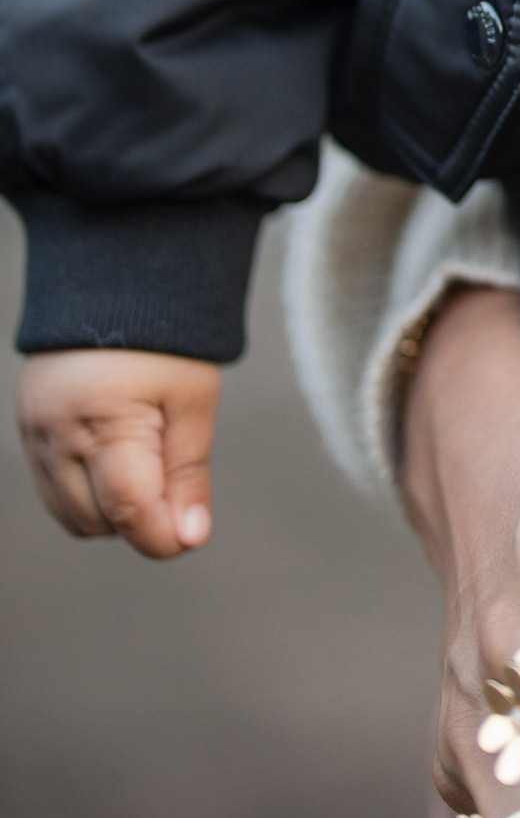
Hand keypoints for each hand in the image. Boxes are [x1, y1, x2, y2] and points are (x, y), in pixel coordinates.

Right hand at [16, 347, 218, 557]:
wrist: (117, 279)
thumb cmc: (167, 338)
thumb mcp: (194, 398)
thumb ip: (188, 472)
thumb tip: (188, 538)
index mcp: (106, 421)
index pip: (128, 509)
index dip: (161, 536)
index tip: (190, 537)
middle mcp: (59, 434)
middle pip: (96, 519)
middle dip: (139, 519)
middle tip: (174, 485)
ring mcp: (36, 433)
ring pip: (70, 513)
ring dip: (110, 511)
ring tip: (148, 466)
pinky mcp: (28, 428)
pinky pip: (52, 489)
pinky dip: (85, 492)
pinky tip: (118, 462)